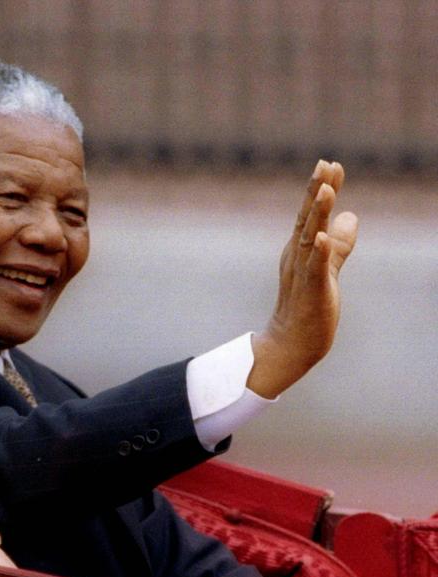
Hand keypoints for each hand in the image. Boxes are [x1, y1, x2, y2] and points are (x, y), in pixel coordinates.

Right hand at [248, 160, 357, 398]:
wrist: (291, 344)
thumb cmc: (307, 308)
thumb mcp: (327, 269)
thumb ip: (339, 243)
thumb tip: (352, 215)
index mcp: (301, 250)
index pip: (311, 214)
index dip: (320, 190)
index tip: (329, 164)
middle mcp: (298, 256)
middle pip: (308, 219)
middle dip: (317, 191)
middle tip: (325, 165)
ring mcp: (303, 273)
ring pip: (310, 238)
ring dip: (317, 214)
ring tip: (326, 191)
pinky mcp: (310, 291)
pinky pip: (314, 269)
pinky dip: (319, 252)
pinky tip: (323, 237)